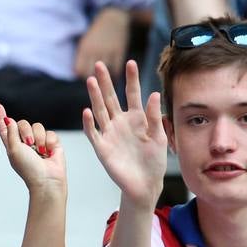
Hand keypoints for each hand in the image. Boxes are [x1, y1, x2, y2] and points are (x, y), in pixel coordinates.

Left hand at [0, 102, 66, 191]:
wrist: (47, 179)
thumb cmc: (28, 169)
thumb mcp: (14, 149)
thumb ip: (10, 132)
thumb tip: (9, 119)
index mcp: (12, 144)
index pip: (5, 127)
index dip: (1, 116)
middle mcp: (24, 142)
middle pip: (22, 123)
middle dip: (26, 132)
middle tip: (29, 145)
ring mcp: (38, 142)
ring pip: (37, 126)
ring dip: (39, 139)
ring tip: (41, 152)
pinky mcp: (52, 143)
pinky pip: (51, 132)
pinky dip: (49, 142)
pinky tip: (49, 152)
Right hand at [82, 60, 165, 208]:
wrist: (145, 185)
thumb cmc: (154, 161)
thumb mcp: (160, 137)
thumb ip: (155, 117)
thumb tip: (154, 94)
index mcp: (136, 118)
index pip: (132, 93)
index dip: (131, 79)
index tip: (131, 62)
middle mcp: (120, 122)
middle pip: (110, 98)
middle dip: (106, 82)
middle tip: (99, 64)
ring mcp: (109, 134)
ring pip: (100, 111)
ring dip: (95, 96)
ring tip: (91, 81)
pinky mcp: (102, 147)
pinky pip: (93, 133)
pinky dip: (89, 123)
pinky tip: (86, 111)